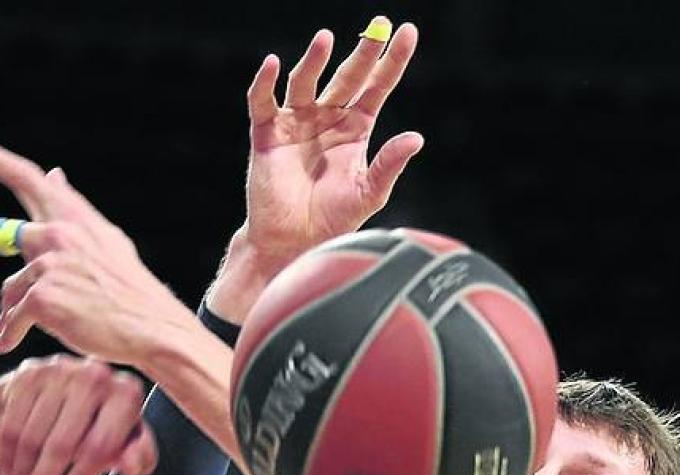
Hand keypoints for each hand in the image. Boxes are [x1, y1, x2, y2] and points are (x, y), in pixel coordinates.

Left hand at [0, 137, 199, 362]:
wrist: (150, 328)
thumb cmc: (129, 291)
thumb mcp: (106, 241)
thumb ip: (73, 211)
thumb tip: (53, 174)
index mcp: (75, 218)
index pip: (31, 179)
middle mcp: (59, 233)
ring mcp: (49, 264)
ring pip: (11, 289)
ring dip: (10, 313)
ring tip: (12, 331)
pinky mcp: (41, 297)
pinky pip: (13, 317)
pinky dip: (9, 334)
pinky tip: (7, 345)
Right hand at [0, 354, 157, 474]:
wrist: (70, 394)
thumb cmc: (106, 429)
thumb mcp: (128, 445)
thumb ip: (138, 458)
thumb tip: (130, 466)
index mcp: (127, 394)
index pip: (99, 446)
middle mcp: (95, 375)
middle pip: (61, 444)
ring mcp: (60, 371)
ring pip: (32, 437)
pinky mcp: (29, 373)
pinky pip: (12, 425)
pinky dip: (8, 460)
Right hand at [243, 18, 422, 266]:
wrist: (292, 244)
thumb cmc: (331, 222)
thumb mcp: (368, 194)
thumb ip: (389, 165)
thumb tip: (416, 137)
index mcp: (355, 130)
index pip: (377, 87)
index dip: (392, 60)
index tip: (407, 33)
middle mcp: (327, 120)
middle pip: (347, 77)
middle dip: (362, 52)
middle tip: (377, 27)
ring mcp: (296, 124)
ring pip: (305, 82)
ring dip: (314, 60)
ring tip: (325, 38)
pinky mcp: (268, 135)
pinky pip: (263, 103)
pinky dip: (265, 84)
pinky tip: (272, 64)